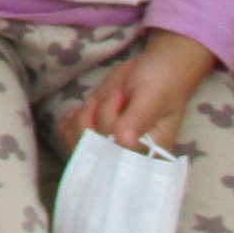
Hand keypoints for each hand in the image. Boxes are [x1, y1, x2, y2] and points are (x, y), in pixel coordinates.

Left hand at [61, 30, 218, 151]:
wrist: (154, 66)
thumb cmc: (163, 82)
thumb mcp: (153, 98)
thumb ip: (138, 119)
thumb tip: (123, 140)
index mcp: (150, 155)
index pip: (120, 166)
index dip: (107, 147)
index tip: (117, 117)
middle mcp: (127, 155)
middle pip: (95, 156)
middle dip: (96, 125)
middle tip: (115, 97)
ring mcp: (108, 142)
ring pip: (79, 145)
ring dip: (82, 120)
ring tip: (101, 100)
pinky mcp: (95, 128)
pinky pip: (70, 134)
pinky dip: (69, 121)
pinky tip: (82, 108)